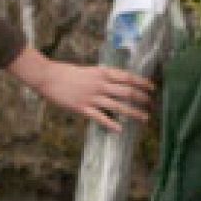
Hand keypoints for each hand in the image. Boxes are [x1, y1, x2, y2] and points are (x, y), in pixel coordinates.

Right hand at [5, 47, 154, 131]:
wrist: (47, 76)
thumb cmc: (66, 72)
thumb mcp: (88, 70)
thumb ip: (102, 76)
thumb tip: (115, 80)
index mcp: (102, 73)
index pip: (127, 77)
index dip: (141, 82)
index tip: (152, 88)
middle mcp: (100, 84)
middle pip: (127, 92)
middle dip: (142, 99)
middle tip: (152, 104)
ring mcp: (91, 97)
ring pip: (118, 106)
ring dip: (133, 112)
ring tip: (144, 118)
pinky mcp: (82, 108)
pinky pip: (100, 117)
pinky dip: (111, 124)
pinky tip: (120, 129)